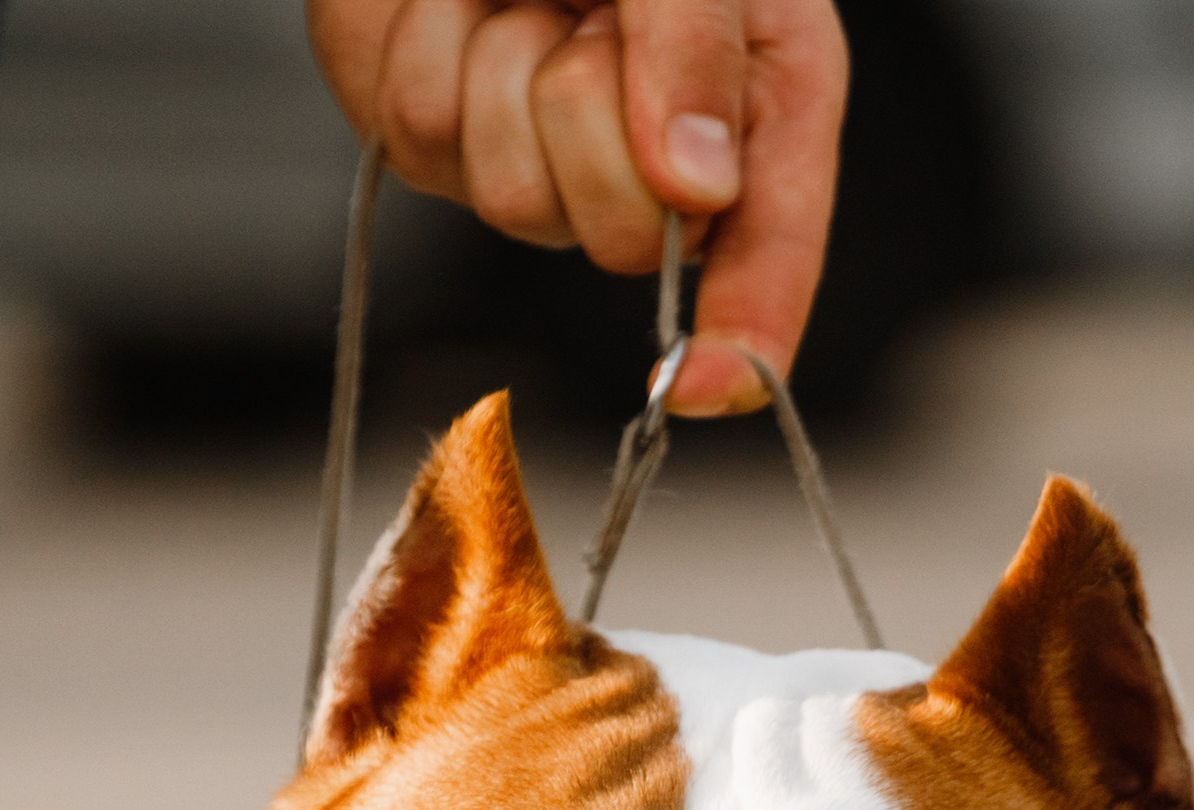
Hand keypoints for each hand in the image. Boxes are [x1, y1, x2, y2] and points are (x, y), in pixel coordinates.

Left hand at [307, 0, 847, 414]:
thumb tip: (693, 186)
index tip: (707, 388)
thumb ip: (696, 44)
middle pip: (629, 240)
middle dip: (595, 116)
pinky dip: (426, 43)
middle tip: (588, 8)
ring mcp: (537, 159)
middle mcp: (654, 156)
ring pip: (516, 199)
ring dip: (503, 67)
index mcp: (757, 99)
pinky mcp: (437, 138)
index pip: (770, 252)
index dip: (747, 333)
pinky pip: (423, 136)